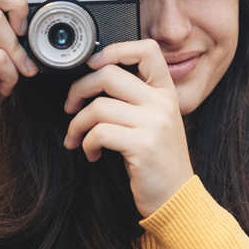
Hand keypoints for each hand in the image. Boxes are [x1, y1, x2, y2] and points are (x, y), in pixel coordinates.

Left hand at [63, 40, 192, 216]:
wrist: (177, 197)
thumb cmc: (159, 162)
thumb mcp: (157, 123)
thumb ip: (137, 99)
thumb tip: (96, 79)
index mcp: (166, 93)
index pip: (147, 50)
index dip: (115, 50)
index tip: (94, 65)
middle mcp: (162, 104)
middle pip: (109, 74)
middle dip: (79, 89)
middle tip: (71, 106)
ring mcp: (154, 124)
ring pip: (98, 107)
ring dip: (77, 124)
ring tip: (77, 137)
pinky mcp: (142, 146)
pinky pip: (99, 133)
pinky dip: (86, 143)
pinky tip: (91, 153)